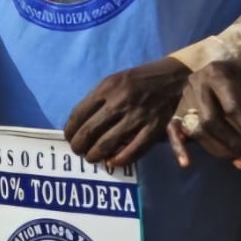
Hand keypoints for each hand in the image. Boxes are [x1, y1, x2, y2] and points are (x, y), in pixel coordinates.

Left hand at [64, 57, 189, 166]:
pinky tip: (112, 163)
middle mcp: (119, 103)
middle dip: (79, 145)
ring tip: (91, 157)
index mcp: (106, 89)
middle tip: (77, 150)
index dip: (70, 130)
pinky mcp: (153, 129)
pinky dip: (120, 160)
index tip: (68, 137)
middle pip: (90, 130)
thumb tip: (79, 122)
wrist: (171, 77)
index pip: (79, 114)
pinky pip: (134, 150)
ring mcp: (137, 117)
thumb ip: (96, 99)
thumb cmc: (136, 80)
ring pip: (108, 143)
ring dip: (95, 154)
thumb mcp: (111, 81)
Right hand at [165, 52, 240, 169]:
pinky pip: (173, 129)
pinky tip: (186, 163)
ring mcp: (184, 96)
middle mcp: (196, 83)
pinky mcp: (178, 109)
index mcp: (218, 73)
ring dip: (218, 149)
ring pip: (196, 129)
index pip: (231, 107)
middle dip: (231, 142)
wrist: (240, 71)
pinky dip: (179, 147)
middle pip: (210, 120)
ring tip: (239, 160)